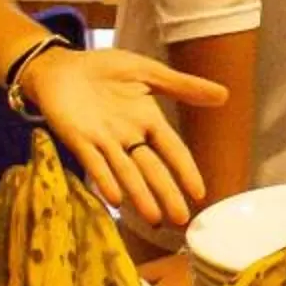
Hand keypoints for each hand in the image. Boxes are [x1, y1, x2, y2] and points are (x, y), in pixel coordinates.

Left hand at [23, 46, 227, 226]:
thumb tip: (225, 94)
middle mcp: (129, 136)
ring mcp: (104, 141)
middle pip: (152, 169)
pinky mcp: (79, 140)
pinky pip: (95, 163)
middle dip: (166, 193)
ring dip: (140, 196)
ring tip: (154, 219)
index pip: (172, 149)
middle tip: (180, 220)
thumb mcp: (147, 72)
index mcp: (148, 119)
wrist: (60, 65)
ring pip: (126, 172)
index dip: (185, 170)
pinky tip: (116, 199)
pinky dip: (106, 180)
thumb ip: (182, 86)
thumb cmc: (104, 68)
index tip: (199, 194)